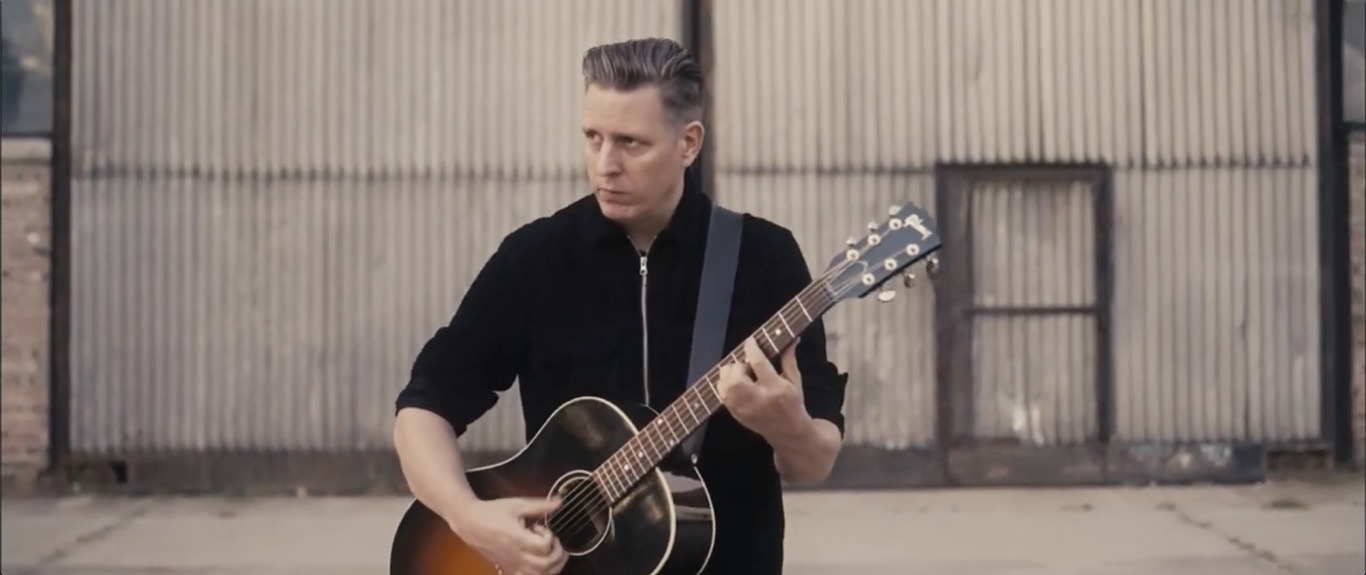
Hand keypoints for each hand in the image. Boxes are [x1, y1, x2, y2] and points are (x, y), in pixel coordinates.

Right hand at [447, 497, 567, 574]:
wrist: (468, 522)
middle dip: (557, 554)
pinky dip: (537, 574)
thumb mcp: (517, 504)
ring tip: (551, 555)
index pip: (544, 546)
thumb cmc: (492, 511)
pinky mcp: (506, 568)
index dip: (550, 536)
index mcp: (518, 539)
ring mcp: (511, 564)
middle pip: (545, 565)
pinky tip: (538, 563)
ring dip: (551, 567)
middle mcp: (516, 556)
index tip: (542, 528)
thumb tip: (560, 502)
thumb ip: (540, 506)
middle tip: (555, 543)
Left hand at [716, 337, 808, 440]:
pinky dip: (724, 385)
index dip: (752, 348)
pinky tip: (734, 383)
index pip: (759, 363)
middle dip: (739, 365)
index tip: (750, 341)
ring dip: (729, 374)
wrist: (788, 432)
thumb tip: (792, 339)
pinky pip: (722, 395)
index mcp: (775, 388)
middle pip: (737, 377)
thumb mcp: (795, 381)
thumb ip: (789, 359)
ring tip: (740, 374)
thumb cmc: (793, 404)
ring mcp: (744, 408)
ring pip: (725, 386)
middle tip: (746, 365)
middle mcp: (758, 399)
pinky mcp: (736, 414)